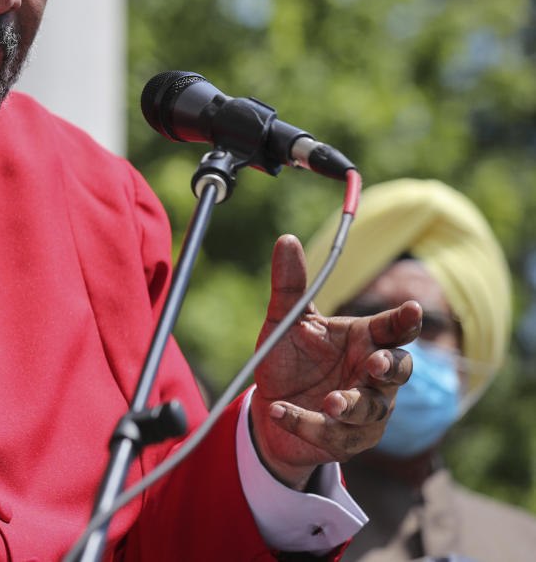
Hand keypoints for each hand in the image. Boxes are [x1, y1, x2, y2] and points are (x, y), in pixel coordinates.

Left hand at [250, 235, 420, 489]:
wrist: (268, 410)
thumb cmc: (288, 360)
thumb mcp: (286, 321)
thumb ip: (290, 286)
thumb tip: (286, 239)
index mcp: (364, 340)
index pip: (394, 329)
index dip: (405, 320)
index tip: (411, 310)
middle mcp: (373, 376)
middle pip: (399, 370)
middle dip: (390, 368)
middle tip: (373, 364)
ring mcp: (366, 410)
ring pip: (372, 409)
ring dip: (352, 404)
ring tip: (330, 401)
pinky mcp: (347, 440)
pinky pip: (333, 435)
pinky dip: (305, 424)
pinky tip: (278, 410)